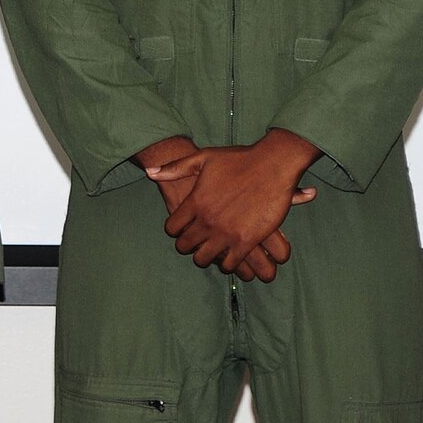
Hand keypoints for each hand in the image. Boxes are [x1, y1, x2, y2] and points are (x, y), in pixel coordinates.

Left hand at [146, 130, 318, 282]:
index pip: (172, 228)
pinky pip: (229, 264)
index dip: (175, 230)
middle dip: (187, 246)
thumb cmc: (239, 159)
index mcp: (195, 202)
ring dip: (206, 257)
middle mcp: (207, 220)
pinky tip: (230, 256)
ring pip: (204, 258)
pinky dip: (227, 263)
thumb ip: (175, 168)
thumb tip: (149, 173)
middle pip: (185, 246)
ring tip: (211, 252)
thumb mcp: (203, 158)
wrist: (272, 165)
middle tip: (195, 243)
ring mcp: (226, 233)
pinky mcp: (246, 242)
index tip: (181, 229)